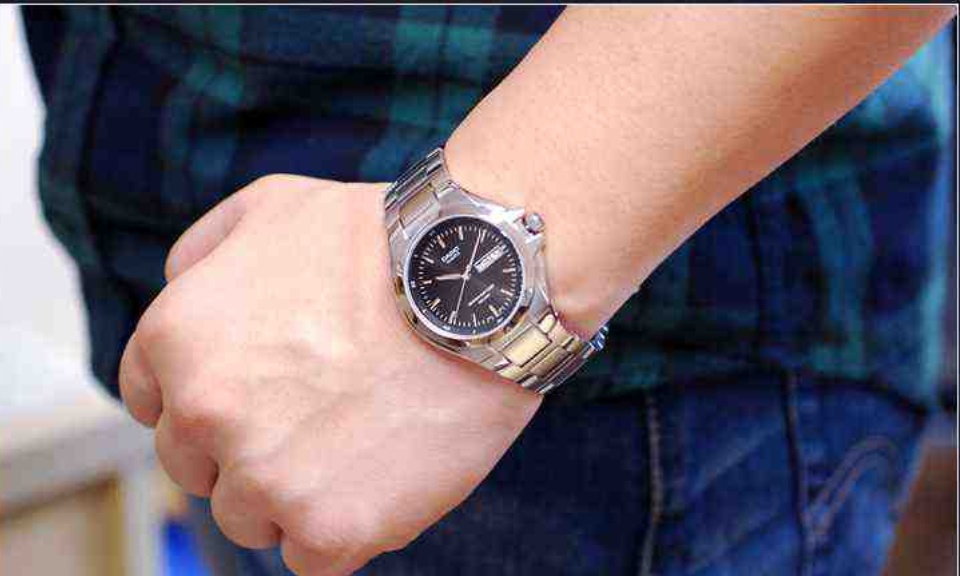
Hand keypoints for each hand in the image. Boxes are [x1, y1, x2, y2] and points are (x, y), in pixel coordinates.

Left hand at [118, 175, 540, 574]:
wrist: (479, 284)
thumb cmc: (383, 242)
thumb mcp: (272, 204)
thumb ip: (202, 252)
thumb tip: (179, 291)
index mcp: (177, 338)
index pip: (151, 403)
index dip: (203, 403)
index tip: (250, 401)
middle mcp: (204, 413)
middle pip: (197, 467)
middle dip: (245, 447)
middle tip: (318, 417)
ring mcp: (265, 478)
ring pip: (251, 516)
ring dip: (292, 494)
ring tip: (358, 443)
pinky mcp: (330, 527)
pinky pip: (311, 557)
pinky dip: (341, 530)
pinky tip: (379, 480)